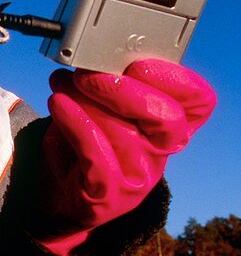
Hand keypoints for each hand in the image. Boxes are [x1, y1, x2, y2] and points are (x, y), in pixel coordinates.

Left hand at [36, 59, 216, 255]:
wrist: (56, 198)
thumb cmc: (82, 147)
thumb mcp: (102, 112)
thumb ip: (110, 88)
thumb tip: (95, 58)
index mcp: (167, 129)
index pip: (198, 103)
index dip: (178, 80)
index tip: (141, 62)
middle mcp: (159, 153)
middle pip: (167, 117)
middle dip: (126, 88)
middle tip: (89, 74)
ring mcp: (136, 177)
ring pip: (124, 132)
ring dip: (87, 102)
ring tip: (62, 85)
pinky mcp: (107, 193)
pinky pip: (96, 153)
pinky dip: (75, 123)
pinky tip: (58, 104)